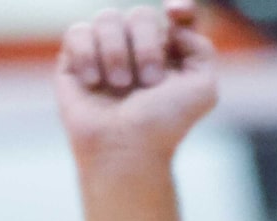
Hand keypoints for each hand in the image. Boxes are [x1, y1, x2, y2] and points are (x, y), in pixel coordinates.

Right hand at [57, 4, 219, 162]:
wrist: (125, 150)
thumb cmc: (163, 124)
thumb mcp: (203, 86)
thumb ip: (202, 46)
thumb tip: (174, 25)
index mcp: (168, 51)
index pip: (176, 13)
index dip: (179, 7)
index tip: (176, 13)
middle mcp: (135, 48)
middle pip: (141, 14)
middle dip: (146, 46)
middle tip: (148, 82)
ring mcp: (103, 53)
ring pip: (107, 18)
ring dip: (116, 52)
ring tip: (119, 86)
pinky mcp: (73, 63)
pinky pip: (77, 32)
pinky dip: (86, 54)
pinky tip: (93, 82)